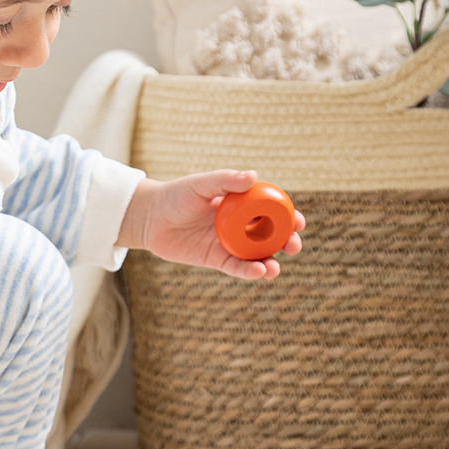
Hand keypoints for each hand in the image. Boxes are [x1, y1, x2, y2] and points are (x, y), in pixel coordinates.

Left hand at [118, 169, 304, 280]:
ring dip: (271, 263)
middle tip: (294, 245)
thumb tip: (253, 176)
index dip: (288, 216)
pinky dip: (249, 272)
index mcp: (241, 205)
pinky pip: (237, 268)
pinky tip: (257, 272)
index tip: (299, 221)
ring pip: (258, 256)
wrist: (150, 217)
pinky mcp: (216, 260)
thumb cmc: (176, 196)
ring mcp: (229, 244)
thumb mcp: (200, 184)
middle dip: (287, 242)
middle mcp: (240, 226)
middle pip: (271, 236)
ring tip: (274, 267)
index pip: (271, 211)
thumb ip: (224, 180)